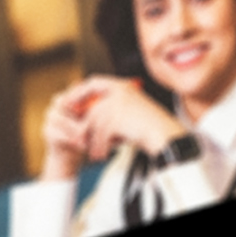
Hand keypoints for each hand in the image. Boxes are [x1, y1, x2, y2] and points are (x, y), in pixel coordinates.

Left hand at [45, 77, 184, 179]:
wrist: (165, 135)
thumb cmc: (152, 127)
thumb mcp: (130, 112)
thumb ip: (110, 109)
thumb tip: (85, 119)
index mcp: (123, 86)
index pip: (93, 82)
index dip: (78, 93)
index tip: (70, 105)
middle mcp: (119, 92)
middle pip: (90, 108)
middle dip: (83, 126)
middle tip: (80, 139)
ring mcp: (117, 104)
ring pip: (93, 123)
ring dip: (92, 140)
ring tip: (94, 151)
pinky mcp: (116, 119)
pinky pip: (99, 134)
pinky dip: (99, 146)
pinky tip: (102, 154)